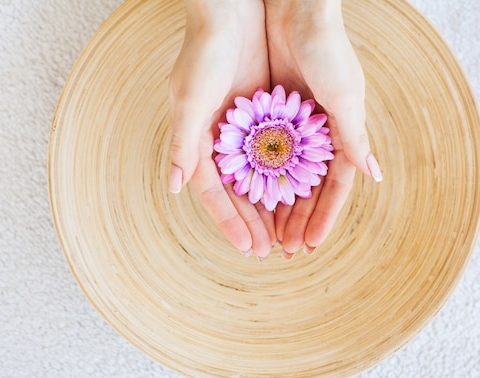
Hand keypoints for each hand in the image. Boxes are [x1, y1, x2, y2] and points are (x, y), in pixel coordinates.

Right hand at [168, 0, 275, 257]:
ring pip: (262, 177)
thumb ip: (185, 145)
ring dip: (274, 204)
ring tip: (289, 232)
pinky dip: (289, 174)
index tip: (248, 249)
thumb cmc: (205, 53)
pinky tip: (302, 194)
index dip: (230, 222)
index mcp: (201, 141)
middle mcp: (224, 140)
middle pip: (241, 191)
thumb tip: (176, 189)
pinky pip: (282, 152)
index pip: (215, 193)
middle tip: (272, 251)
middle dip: (255, 221)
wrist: (234, 10)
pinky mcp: (270, 112)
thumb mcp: (191, 101)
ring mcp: (248, 128)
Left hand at [264, 0, 381, 256]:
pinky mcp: (266, 112)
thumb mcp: (344, 96)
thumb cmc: (326, 49)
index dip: (323, 217)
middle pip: (305, 187)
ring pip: (281, 176)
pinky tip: (248, 201)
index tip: (311, 245)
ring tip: (265, 235)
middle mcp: (314, 133)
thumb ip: (354, 137)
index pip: (333, 187)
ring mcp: (290, 125)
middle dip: (296, 219)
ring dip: (275, 205)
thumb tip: (375, 175)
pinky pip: (260, 153)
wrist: (294, 9)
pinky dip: (256, 177)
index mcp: (338, 132)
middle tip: (285, 250)